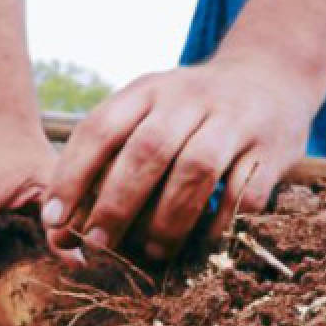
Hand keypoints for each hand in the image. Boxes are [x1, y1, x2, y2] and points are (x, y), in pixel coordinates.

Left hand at [41, 57, 322, 260]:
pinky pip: (244, 191)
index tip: (54, 221)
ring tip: (151, 252)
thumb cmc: (186, 113)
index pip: (100, 130)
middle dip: (116, 204)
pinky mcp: (271, 146)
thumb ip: (105, 157)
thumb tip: (60, 227)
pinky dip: (221, 222)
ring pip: (197, 170)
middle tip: (98, 245)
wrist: (270, 74)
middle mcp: (188, 99)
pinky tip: (201, 243)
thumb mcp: (144, 113)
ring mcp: (233, 119)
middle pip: (147, 151)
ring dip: (168, 219)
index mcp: (146, 91)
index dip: (72, 177)